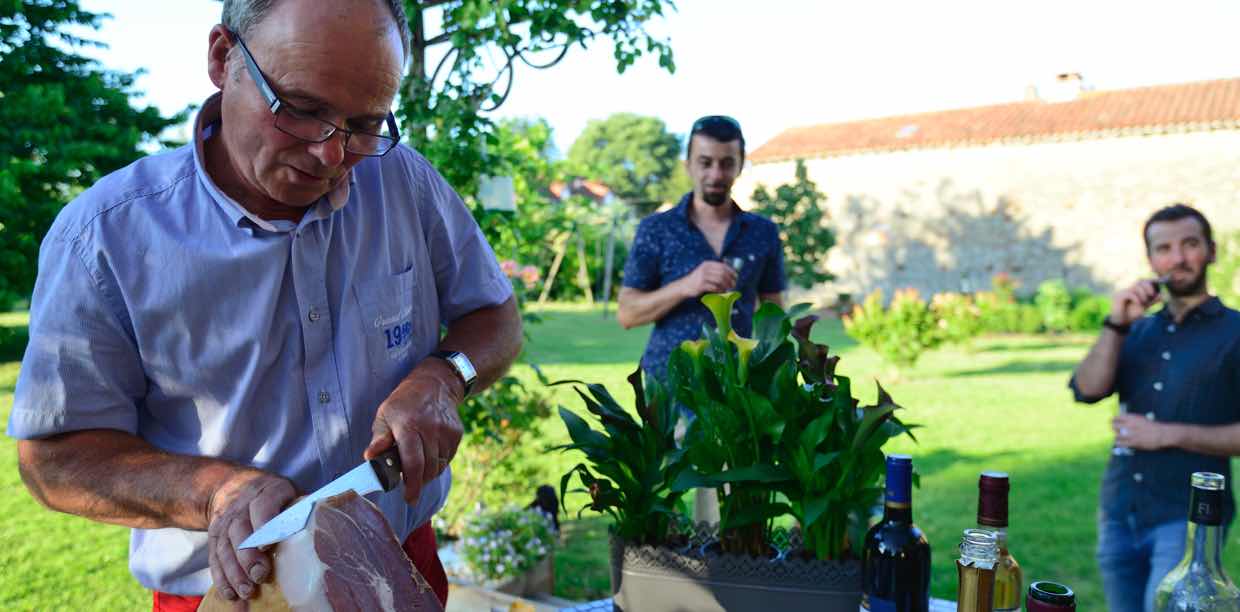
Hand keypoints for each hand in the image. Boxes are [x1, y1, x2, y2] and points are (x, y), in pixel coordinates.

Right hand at [205, 470, 296, 600]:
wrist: (234, 487)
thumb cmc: (275, 497)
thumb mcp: (290, 493)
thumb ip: (303, 509)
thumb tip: (327, 530)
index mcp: (267, 491)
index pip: (262, 505)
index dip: (263, 524)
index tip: (267, 545)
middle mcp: (242, 505)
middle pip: (240, 531)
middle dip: (249, 556)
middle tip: (260, 576)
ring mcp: (226, 521)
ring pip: (225, 547)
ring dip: (235, 572)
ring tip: (247, 591)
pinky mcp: (215, 536)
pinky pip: (215, 558)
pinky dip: (221, 578)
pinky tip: (230, 594)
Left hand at [364, 358, 464, 506]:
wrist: (435, 384)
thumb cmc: (404, 402)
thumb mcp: (385, 415)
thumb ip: (379, 438)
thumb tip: (370, 457)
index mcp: (409, 426)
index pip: (413, 463)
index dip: (412, 485)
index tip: (410, 499)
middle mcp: (431, 429)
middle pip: (428, 469)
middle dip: (418, 481)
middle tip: (409, 481)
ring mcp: (446, 432)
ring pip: (439, 466)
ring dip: (428, 473)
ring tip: (418, 464)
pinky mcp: (457, 434)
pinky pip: (447, 458)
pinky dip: (438, 463)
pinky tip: (429, 453)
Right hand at [678, 261, 737, 297]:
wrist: (684, 286)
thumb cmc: (698, 279)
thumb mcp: (705, 271)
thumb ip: (715, 270)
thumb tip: (731, 273)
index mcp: (707, 264)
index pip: (722, 266)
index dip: (731, 271)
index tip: (736, 276)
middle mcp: (705, 269)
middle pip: (722, 273)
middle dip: (730, 279)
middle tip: (733, 285)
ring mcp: (702, 277)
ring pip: (719, 280)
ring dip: (726, 285)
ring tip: (728, 289)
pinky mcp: (701, 285)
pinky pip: (714, 288)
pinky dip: (720, 290)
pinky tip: (721, 292)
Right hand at [1109, 279, 1161, 325]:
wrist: (1122, 322)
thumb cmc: (1132, 314)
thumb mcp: (1145, 307)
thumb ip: (1152, 301)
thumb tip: (1162, 296)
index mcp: (1134, 290)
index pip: (1143, 281)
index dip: (1151, 282)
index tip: (1158, 286)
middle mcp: (1128, 289)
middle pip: (1140, 281)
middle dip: (1148, 287)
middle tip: (1152, 295)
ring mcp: (1123, 291)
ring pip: (1136, 286)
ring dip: (1143, 294)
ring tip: (1144, 303)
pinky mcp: (1119, 296)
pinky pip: (1130, 293)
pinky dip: (1136, 298)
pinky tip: (1138, 304)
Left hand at [1112, 413, 1173, 450]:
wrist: (1162, 434)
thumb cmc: (1153, 426)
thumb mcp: (1141, 419)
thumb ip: (1131, 420)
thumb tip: (1122, 422)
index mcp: (1132, 417)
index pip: (1116, 417)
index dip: (1113, 420)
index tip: (1112, 422)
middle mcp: (1129, 425)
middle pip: (1113, 426)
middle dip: (1112, 428)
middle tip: (1112, 430)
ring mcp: (1131, 434)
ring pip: (1115, 435)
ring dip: (1115, 436)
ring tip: (1115, 437)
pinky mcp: (1133, 442)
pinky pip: (1121, 443)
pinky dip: (1119, 443)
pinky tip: (1118, 443)